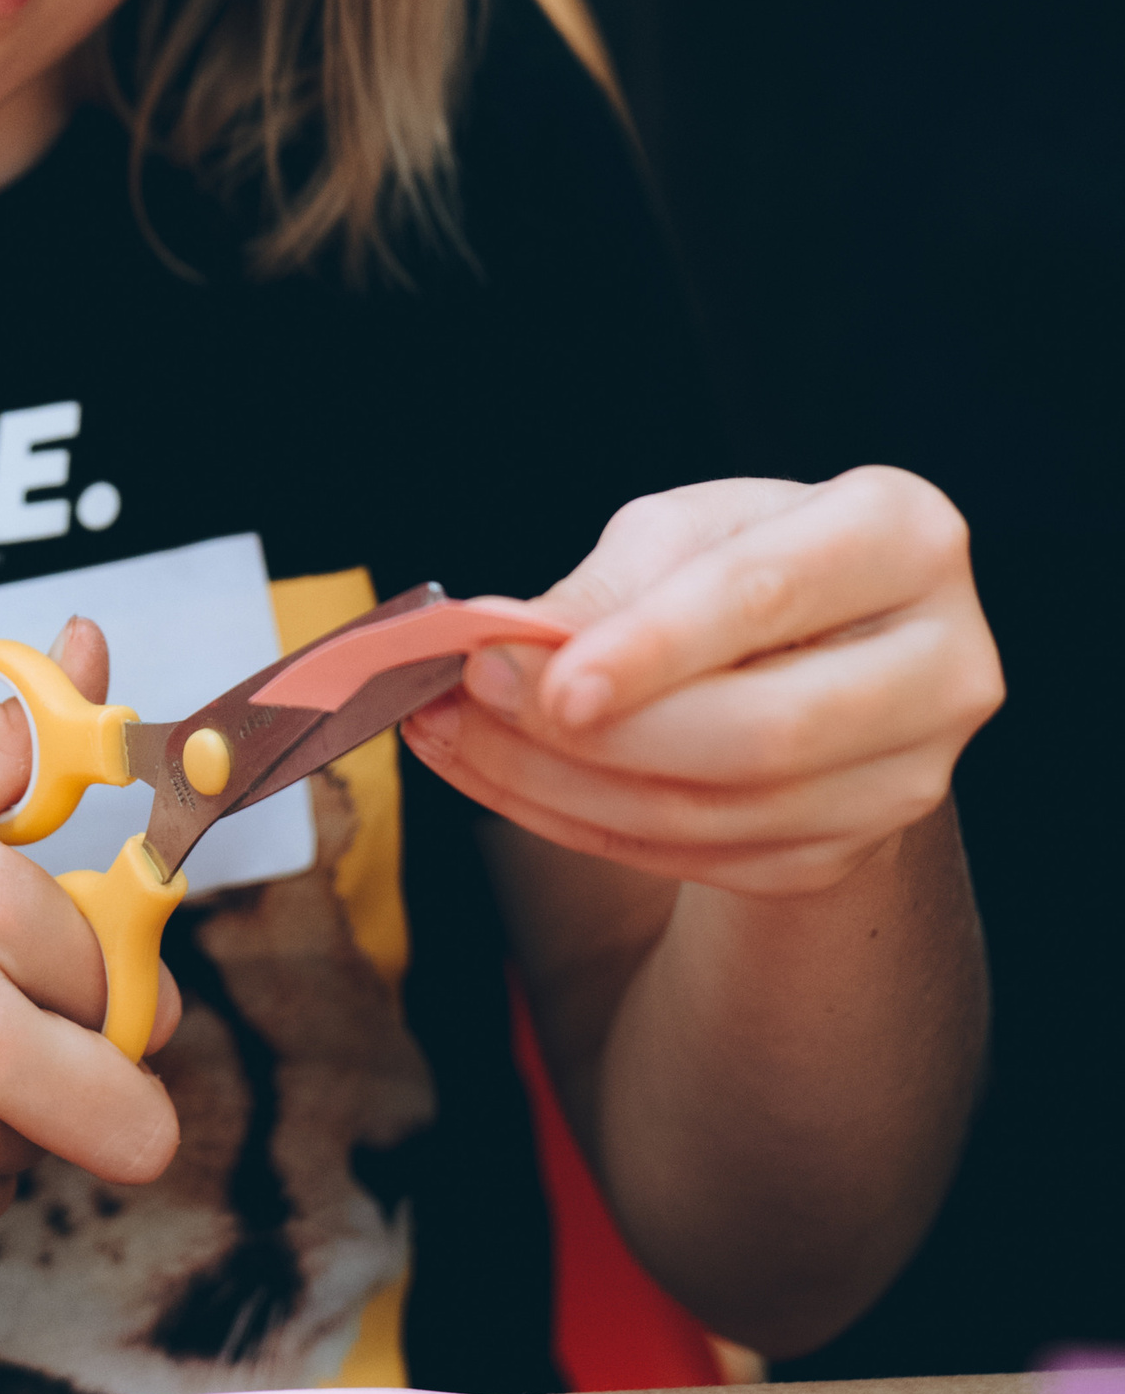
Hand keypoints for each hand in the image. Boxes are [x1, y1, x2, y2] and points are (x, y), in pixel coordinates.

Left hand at [398, 470, 1002, 898]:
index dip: (657, 644)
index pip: (769, 596)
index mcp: (905, 538)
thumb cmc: (739, 563)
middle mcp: (941, 665)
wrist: (812, 651)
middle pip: (760, 732)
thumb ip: (607, 587)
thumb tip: (508, 643)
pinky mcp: (848, 852)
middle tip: (473, 695)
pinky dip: (578, 824)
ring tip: (451, 731)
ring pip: (718, 813)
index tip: (549, 674)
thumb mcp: (678, 533)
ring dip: (560, 785)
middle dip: (599, 732)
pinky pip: (699, 861)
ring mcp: (907, 776)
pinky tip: (497, 776)